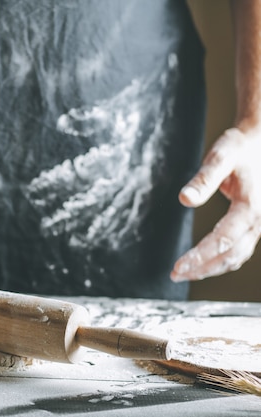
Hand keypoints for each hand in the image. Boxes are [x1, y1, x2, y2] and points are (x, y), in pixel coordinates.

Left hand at [171, 127, 260, 281]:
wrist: (260, 141)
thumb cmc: (241, 147)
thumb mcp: (221, 156)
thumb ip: (204, 179)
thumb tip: (185, 199)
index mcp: (251, 206)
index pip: (223, 241)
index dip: (200, 256)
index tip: (179, 266)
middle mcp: (259, 220)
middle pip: (230, 255)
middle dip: (202, 268)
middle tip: (175, 274)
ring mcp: (259, 224)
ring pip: (237, 257)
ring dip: (211, 269)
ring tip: (184, 273)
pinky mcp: (254, 224)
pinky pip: (239, 250)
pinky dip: (221, 261)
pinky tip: (202, 265)